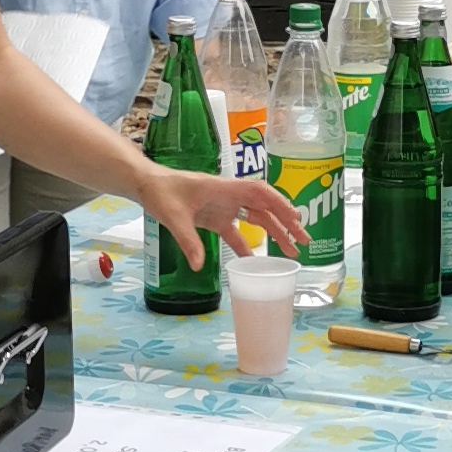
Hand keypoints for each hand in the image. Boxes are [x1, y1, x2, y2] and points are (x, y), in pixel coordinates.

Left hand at [140, 165, 305, 266]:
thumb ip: (187, 240)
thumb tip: (199, 265)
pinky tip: (255, 259)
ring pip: (256, 218)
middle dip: (286, 222)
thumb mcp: (173, 217)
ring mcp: (224, 206)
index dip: (279, 203)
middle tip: (304, 240)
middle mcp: (229, 195)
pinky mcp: (215, 217)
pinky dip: (247, 243)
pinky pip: (237, 231)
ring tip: (292, 250)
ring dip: (274, 232)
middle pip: (265, 207)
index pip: (259, 192)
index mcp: (224, 188)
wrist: (147, 185)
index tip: (295, 218)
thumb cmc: (161, 192)